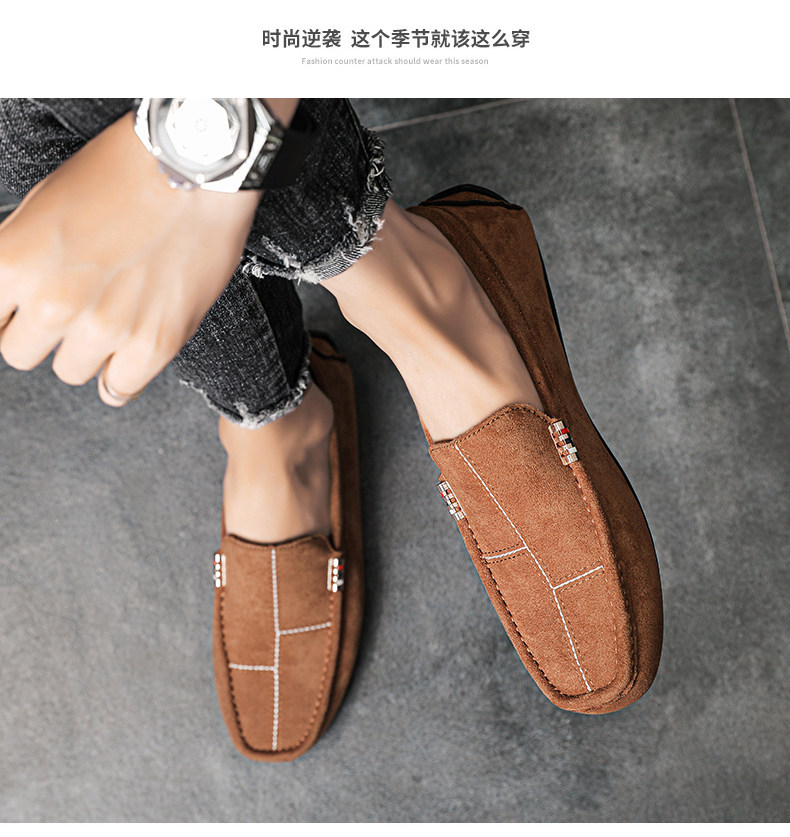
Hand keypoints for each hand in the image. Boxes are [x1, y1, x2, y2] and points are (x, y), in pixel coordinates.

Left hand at [0, 111, 260, 404]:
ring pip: (70, 372)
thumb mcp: (43, 205)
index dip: (8, 312)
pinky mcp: (153, 344)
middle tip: (73, 308)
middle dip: (42, 333)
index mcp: (13, 262)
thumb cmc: (124, 174)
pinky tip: (130, 348)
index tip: (24, 311)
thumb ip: (20, 260)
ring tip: (111, 317)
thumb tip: (12, 298)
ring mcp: (104, 328)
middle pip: (20, 353)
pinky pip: (117, 390)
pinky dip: (120, 375)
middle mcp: (52, 302)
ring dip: (85, 350)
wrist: (194, 169)